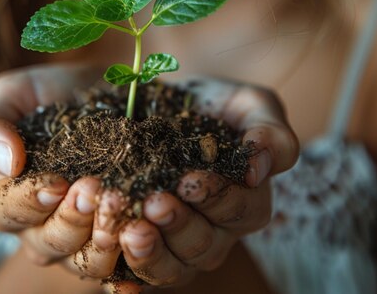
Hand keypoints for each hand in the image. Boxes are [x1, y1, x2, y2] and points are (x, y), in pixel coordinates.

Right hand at [0, 63, 129, 285]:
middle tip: (94, 189)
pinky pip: (128, 262)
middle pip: (49, 244)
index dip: (31, 201)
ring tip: (126, 211)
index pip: (7, 212)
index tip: (56, 182)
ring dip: (107, 241)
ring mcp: (83, 239)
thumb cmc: (53, 92)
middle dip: (73, 220)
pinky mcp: (121, 238)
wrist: (110, 88)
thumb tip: (6, 161)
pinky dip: (140, 253)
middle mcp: (41, 227)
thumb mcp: (14, 93)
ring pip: (88, 262)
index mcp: (7, 197)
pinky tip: (149, 232)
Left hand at [112, 77, 298, 287]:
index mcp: (246, 205)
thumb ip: (271, 135)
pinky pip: (127, 272)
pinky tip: (105, 247)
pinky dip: (113, 263)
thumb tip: (257, 170)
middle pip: (199, 246)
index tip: (189, 180)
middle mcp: (213, 236)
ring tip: (126, 229)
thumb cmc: (215, 105)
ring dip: (145, 251)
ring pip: (166, 268)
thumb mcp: (252, 105)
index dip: (213, 197)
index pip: (237, 210)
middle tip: (153, 201)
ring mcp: (174, 249)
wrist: (163, 103)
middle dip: (176, 224)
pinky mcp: (136, 250)